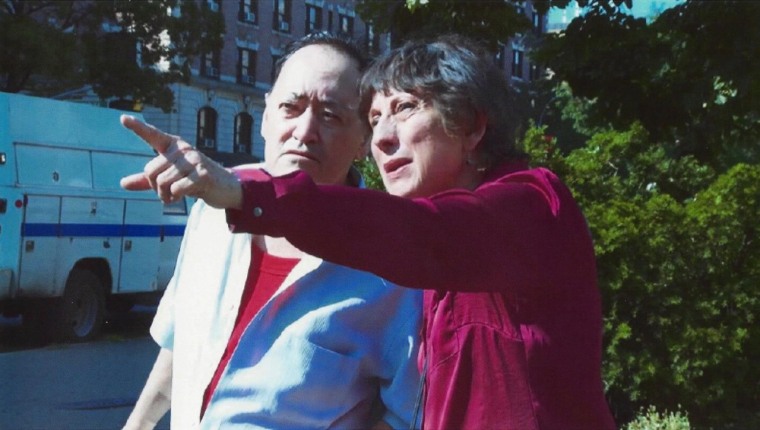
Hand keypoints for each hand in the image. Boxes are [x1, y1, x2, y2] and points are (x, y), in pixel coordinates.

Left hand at [119, 115, 242, 209]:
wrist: (224, 188)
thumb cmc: (194, 180)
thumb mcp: (169, 178)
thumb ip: (146, 180)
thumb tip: (123, 183)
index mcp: (173, 146)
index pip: (153, 135)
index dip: (137, 127)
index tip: (122, 118)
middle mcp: (183, 149)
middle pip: (151, 171)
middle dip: (155, 188)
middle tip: (168, 192)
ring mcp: (194, 160)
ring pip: (162, 182)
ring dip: (165, 196)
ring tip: (176, 195)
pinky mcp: (203, 175)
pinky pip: (176, 189)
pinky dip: (176, 197)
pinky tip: (186, 196)